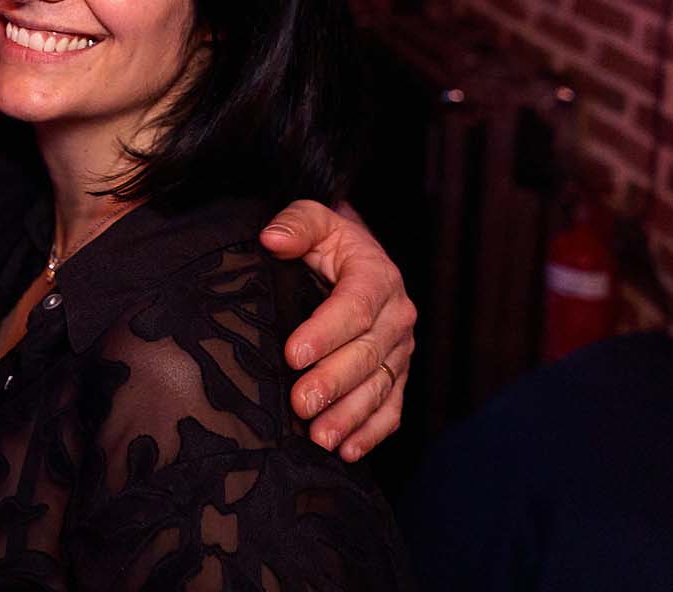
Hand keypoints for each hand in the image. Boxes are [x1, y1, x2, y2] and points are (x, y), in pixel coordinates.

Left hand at [259, 199, 415, 460]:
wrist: (354, 259)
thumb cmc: (328, 242)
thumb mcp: (314, 220)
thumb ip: (296, 223)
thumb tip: (272, 238)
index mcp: (378, 276)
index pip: (355, 306)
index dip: (325, 332)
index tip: (293, 353)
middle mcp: (396, 316)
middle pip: (368, 353)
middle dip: (334, 382)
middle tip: (301, 403)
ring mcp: (400, 350)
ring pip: (380, 387)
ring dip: (351, 416)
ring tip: (321, 437)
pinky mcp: (397, 375)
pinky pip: (392, 408)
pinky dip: (372, 433)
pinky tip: (348, 452)